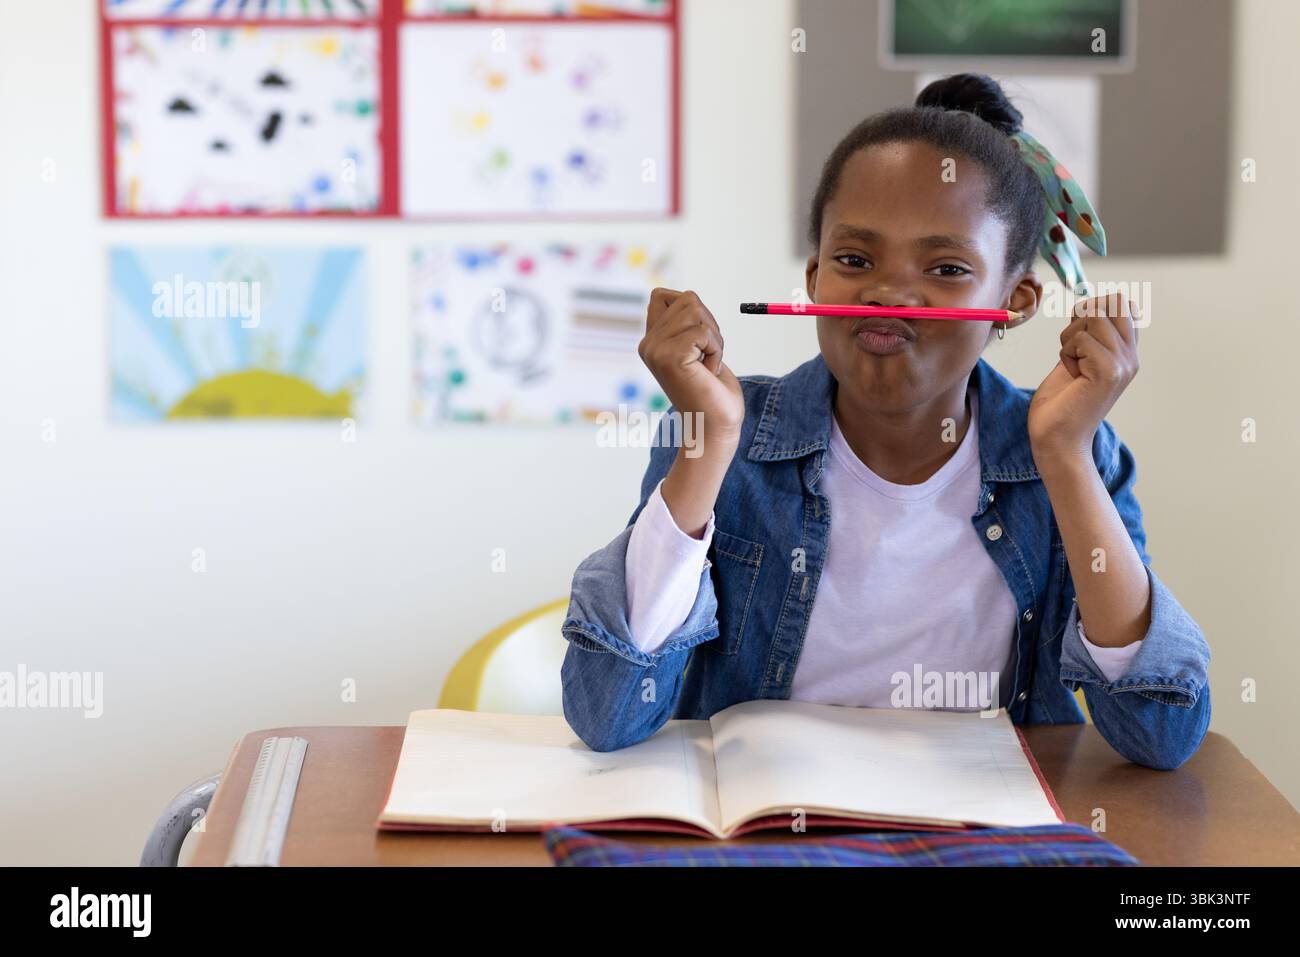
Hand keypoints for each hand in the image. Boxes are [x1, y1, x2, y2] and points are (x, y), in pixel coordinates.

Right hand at [638, 289, 744, 445]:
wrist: (714, 426)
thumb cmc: (711, 389)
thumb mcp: (695, 347)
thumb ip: (685, 324)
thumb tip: (688, 297)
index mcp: (650, 340)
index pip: (662, 295)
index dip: (691, 310)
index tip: (698, 343)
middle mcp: (647, 344)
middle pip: (687, 299)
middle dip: (709, 324)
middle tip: (706, 357)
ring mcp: (656, 350)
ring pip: (696, 311)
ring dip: (714, 338)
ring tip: (706, 365)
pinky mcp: (670, 357)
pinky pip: (704, 332)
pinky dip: (716, 350)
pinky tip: (708, 371)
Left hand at [1028, 293, 1139, 460]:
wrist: (1057, 441)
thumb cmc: (1060, 403)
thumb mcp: (1075, 358)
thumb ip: (1086, 334)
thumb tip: (1086, 304)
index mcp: (1125, 351)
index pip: (1122, 303)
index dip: (1092, 309)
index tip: (1078, 335)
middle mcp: (1131, 356)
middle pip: (1112, 302)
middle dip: (1082, 318)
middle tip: (1073, 349)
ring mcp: (1123, 363)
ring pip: (1094, 318)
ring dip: (1070, 338)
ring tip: (1072, 365)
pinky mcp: (1110, 372)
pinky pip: (1082, 339)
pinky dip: (1067, 353)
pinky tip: (1071, 375)